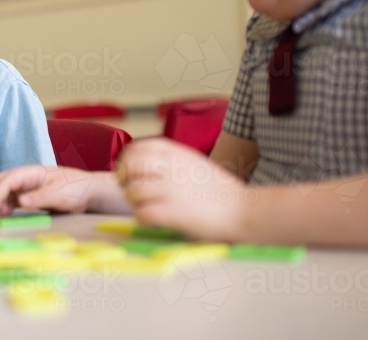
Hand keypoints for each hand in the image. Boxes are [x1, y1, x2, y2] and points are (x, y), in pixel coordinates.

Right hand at [0, 165, 118, 215]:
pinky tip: (3, 216)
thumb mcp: (59, 194)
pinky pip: (8, 200)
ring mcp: (24, 187)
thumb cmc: (75, 189)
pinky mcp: (26, 197)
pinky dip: (1, 207)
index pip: (6, 180)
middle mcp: (23, 178)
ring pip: (0, 191)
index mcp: (30, 172)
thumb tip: (19, 201)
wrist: (87, 192)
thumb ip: (40, 197)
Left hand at [117, 138, 251, 241]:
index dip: (126, 160)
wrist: (244, 210)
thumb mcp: (194, 162)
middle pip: (129, 167)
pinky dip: (142, 217)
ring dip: (132, 201)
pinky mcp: (172, 212)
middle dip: (123, 179)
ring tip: (142, 206)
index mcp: (175, 153)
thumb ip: (170, 160)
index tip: (128, 172)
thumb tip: (143, 164)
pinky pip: (141, 213)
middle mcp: (170, 168)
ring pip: (132, 191)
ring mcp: (170, 190)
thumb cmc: (221, 190)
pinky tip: (151, 219)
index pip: (136, 148)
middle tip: (128, 189)